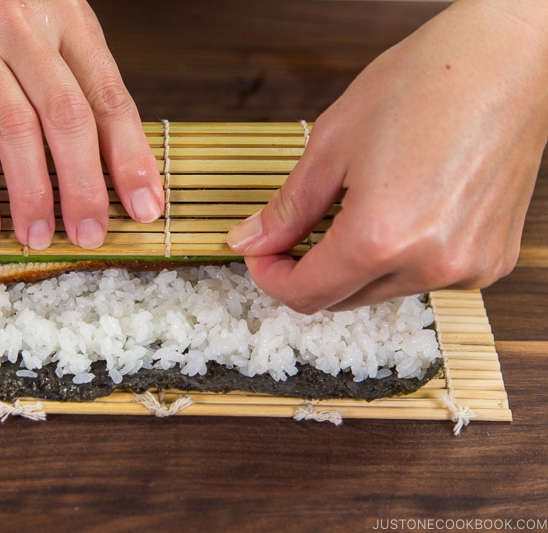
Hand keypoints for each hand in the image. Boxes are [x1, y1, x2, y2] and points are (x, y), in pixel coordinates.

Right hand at [0, 0, 163, 247]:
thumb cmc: (4, 25)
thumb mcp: (57, 37)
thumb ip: (87, 92)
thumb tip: (128, 176)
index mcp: (69, 21)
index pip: (109, 98)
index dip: (131, 159)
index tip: (144, 208)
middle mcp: (23, 28)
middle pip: (67, 116)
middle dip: (84, 185)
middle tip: (91, 235)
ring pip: (15, 128)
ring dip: (32, 193)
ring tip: (40, 237)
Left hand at [227, 0, 547, 312]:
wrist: (509, 60)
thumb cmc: (427, 83)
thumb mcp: (332, 144)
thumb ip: (287, 208)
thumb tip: (250, 241)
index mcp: (382, 238)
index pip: (306, 294)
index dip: (271, 277)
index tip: (261, 254)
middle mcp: (429, 265)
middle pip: (342, 300)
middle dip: (308, 271)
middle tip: (294, 231)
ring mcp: (467, 266)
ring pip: (382, 291)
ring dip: (353, 265)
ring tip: (355, 208)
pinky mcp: (491, 260)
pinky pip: (424, 277)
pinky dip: (398, 257)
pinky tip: (400, 212)